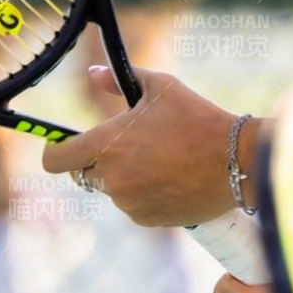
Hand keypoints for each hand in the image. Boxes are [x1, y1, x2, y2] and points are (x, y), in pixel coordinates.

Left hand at [41, 65, 246, 225]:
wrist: (236, 161)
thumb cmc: (198, 118)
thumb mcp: (161, 87)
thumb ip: (120, 80)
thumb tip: (93, 73)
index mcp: (107, 145)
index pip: (55, 159)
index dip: (56, 150)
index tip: (66, 144)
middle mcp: (112, 178)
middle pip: (85, 174)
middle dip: (100, 160)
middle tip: (133, 145)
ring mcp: (129, 203)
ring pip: (113, 189)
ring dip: (126, 177)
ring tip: (163, 159)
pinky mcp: (148, 219)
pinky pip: (134, 206)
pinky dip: (145, 194)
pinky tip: (172, 178)